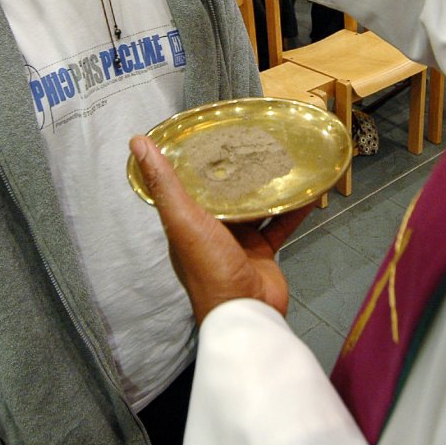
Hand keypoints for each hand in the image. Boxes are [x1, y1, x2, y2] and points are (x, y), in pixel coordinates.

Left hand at [130, 135, 311, 324]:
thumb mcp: (183, 221)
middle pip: (223, 192)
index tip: (208, 131)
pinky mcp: (263, 251)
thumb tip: (137, 142)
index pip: (188, 183)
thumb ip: (165, 184)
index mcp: (186, 221)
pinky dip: (294, 209)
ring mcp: (238, 241)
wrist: (246, 313)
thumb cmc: (210, 266)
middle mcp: (209, 229)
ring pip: (253, 205)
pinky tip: (309, 190)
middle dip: (236, 169)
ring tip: (281, 156)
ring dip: (266, 185)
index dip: (195, 159)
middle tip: (254, 138)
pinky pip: (280, 224)